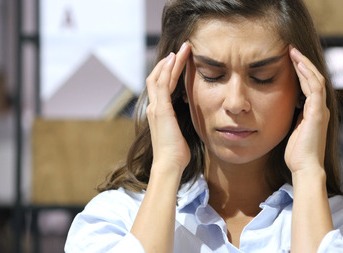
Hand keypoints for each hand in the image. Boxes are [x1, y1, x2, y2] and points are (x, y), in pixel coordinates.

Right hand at [146, 42, 191, 172]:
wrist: (169, 165)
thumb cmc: (176, 154)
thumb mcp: (178, 134)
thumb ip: (179, 123)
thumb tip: (189, 120)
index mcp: (158, 113)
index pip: (160, 87)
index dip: (168, 73)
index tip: (178, 62)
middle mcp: (153, 107)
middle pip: (157, 77)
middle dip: (168, 63)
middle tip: (181, 50)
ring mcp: (155, 107)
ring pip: (160, 77)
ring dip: (171, 61)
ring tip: (182, 49)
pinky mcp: (161, 109)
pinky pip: (163, 83)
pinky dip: (168, 69)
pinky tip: (175, 59)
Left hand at [285, 46, 329, 174]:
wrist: (304, 167)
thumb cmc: (296, 153)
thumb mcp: (290, 130)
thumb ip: (289, 118)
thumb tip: (278, 109)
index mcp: (312, 111)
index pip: (308, 85)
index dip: (300, 71)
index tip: (288, 59)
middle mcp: (319, 108)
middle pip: (313, 78)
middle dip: (302, 62)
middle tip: (291, 49)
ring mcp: (320, 110)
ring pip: (315, 79)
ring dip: (304, 64)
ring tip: (293, 51)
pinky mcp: (317, 113)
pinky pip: (314, 88)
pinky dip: (307, 75)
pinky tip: (298, 65)